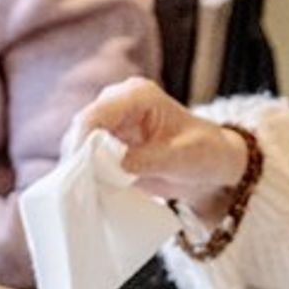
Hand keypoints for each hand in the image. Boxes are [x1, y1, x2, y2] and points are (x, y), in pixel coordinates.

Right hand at [71, 78, 244, 217]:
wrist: (211, 162)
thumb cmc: (204, 152)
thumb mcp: (183, 158)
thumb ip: (148, 159)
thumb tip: (112, 166)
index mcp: (137, 95)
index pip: (98, 114)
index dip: (82, 140)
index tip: (80, 170)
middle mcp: (117, 103)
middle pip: (81, 128)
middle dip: (77, 157)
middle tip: (79, 188)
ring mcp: (109, 123)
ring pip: (77, 145)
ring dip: (79, 168)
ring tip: (84, 193)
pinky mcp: (106, 143)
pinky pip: (85, 159)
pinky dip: (85, 174)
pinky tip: (90, 191)